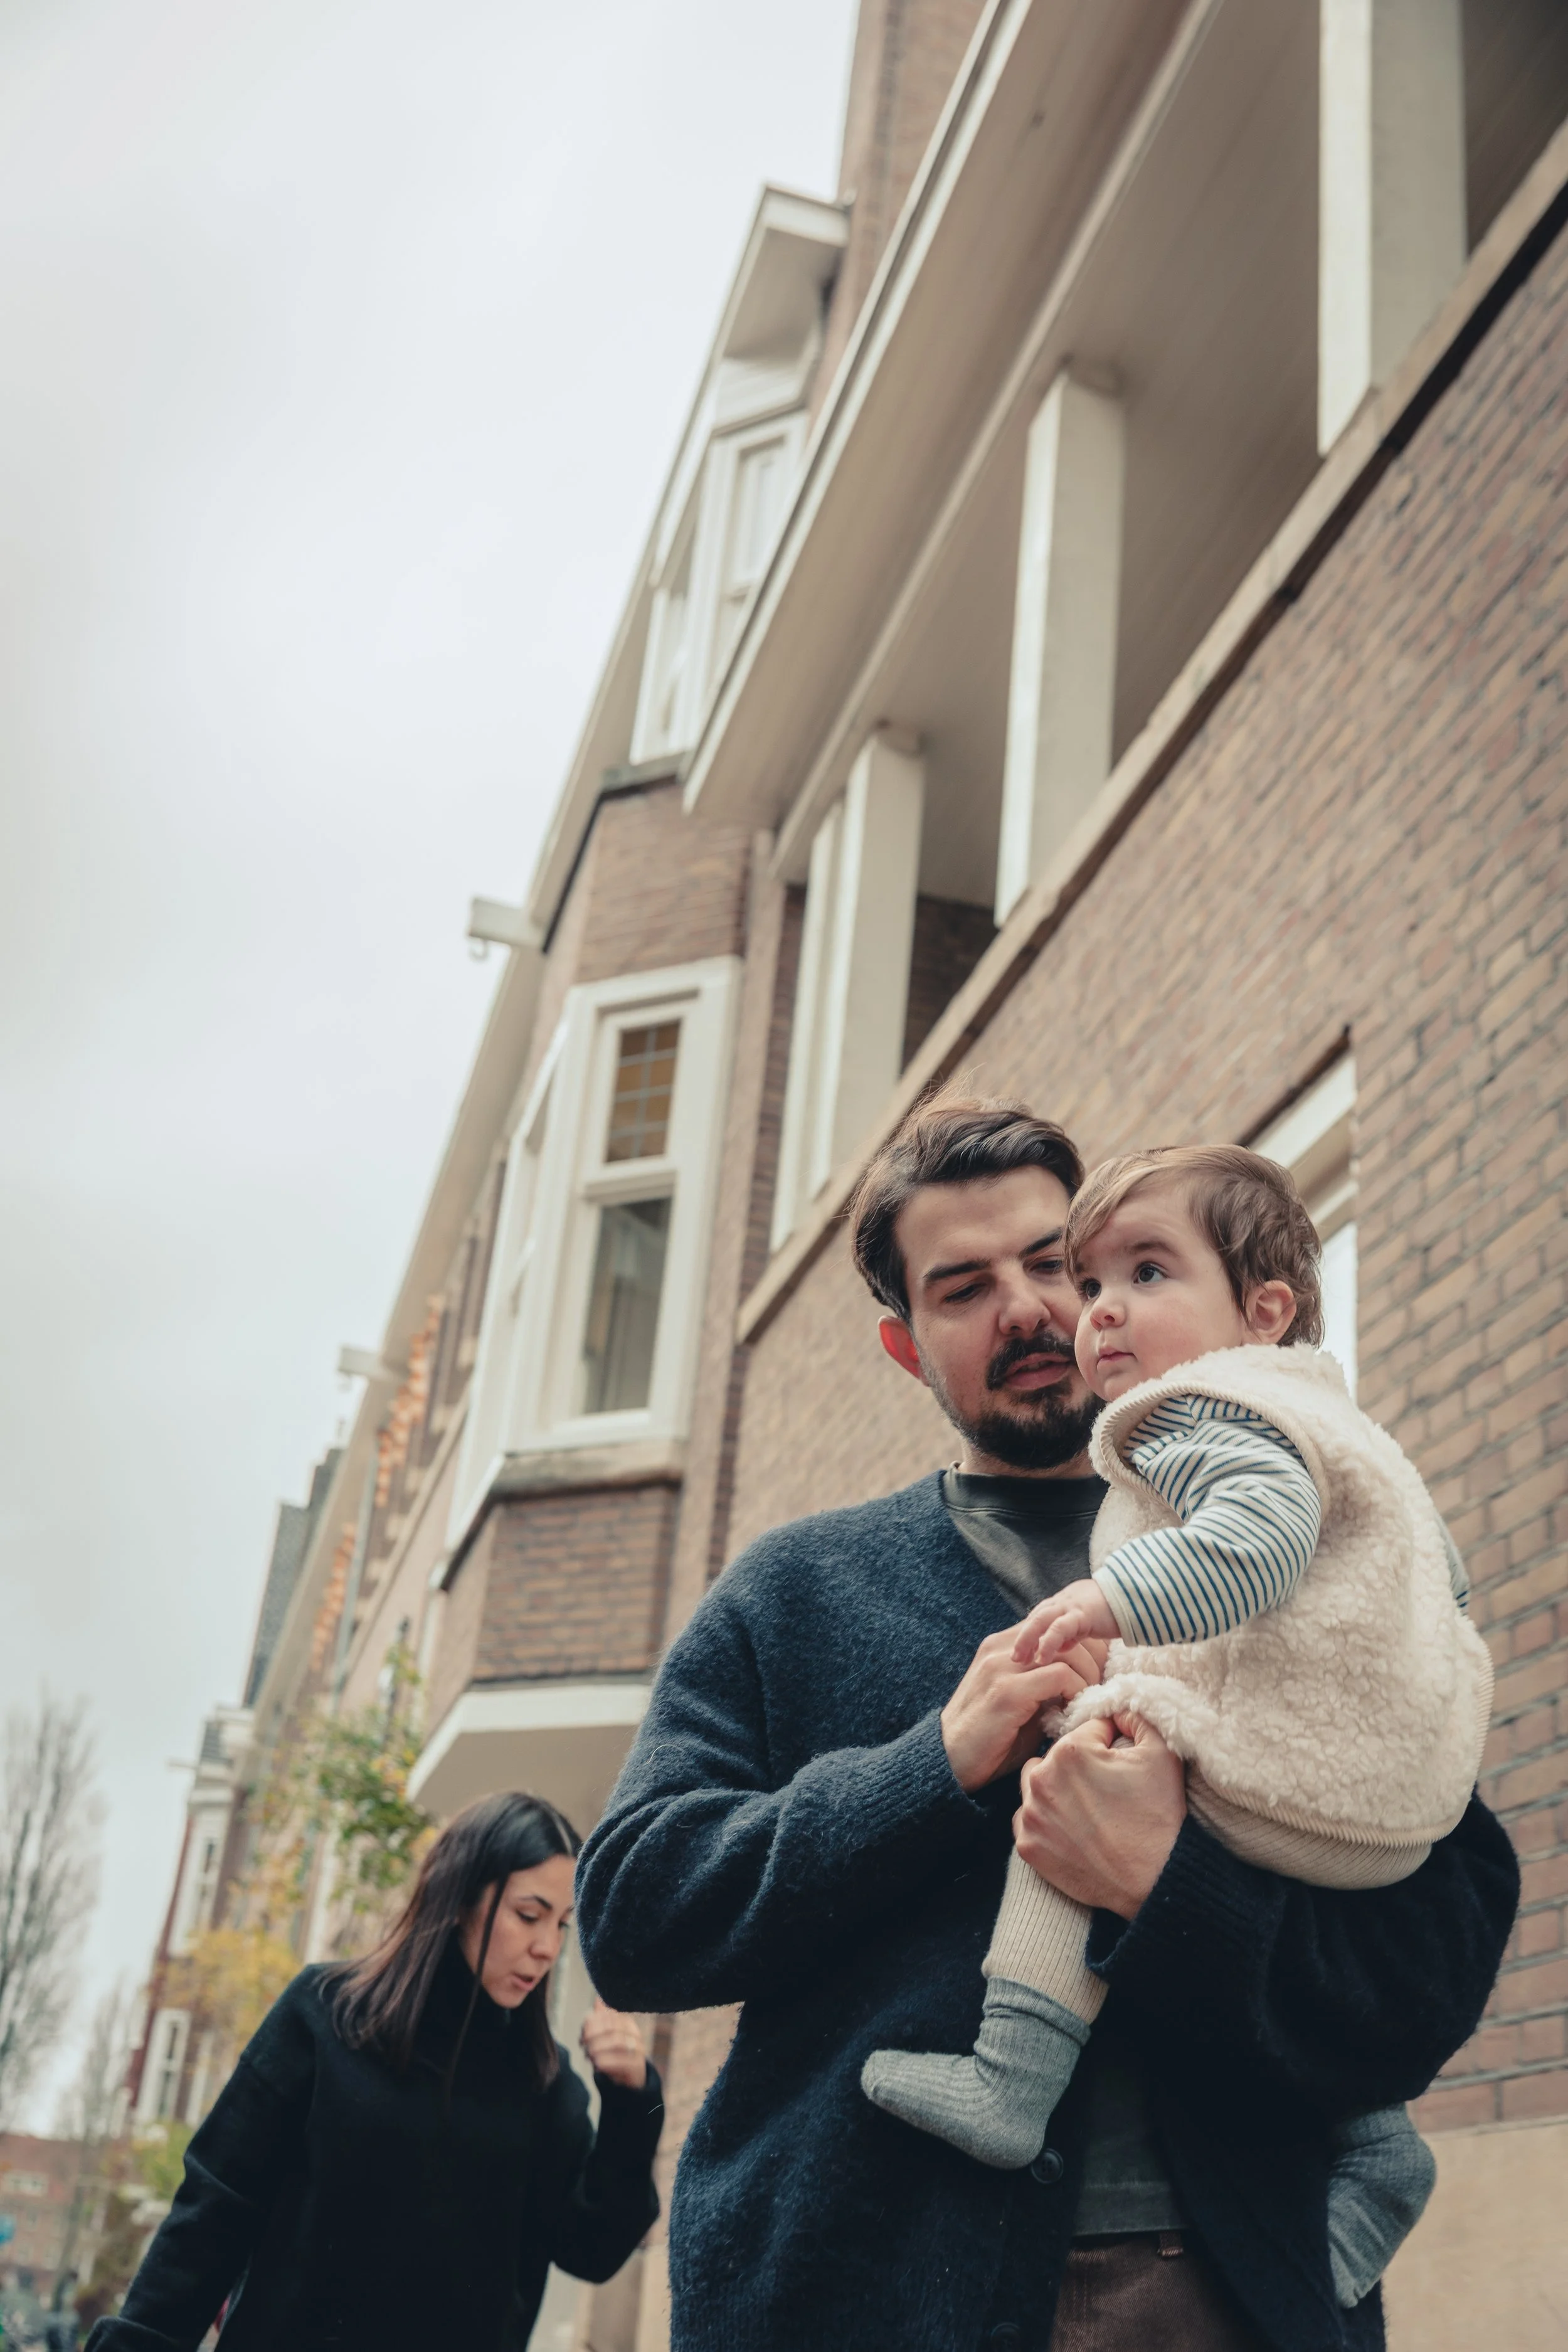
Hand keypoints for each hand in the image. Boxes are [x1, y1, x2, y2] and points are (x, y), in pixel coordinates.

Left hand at [580, 1997, 647, 2089]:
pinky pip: (622, 2061)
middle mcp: (635, 2034)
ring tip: (588, 2055)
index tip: (581, 2034)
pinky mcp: (637, 2066)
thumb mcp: (608, 2036)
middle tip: (582, 2045)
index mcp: (627, 2023)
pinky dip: (606, 2062)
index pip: (609, 2017)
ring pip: (617, 2042)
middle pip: (612, 2028)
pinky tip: (596, 2065)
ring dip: (598, 2048)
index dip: (592, 2024)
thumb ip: (602, 2019)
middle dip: (593, 2036)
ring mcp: (638, 2049)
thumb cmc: (616, 2054)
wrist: (632, 2077)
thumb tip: (598, 1998)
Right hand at [941, 1626, 1107, 1793]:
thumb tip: (1089, 1682)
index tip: (1096, 1676)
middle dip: (1093, 1662)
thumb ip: (1047, 1686)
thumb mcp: (1024, 1705)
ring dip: (1087, 1677)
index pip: (1055, 1627)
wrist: (949, 1764)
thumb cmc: (991, 1740)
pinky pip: (1059, 1676)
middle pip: (1066, 1633)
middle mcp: (1000, 1649)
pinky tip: (1074, 1712)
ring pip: (1067, 1651)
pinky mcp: (1006, 1692)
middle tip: (1099, 1691)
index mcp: (1003, 1647)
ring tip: (1088, 1703)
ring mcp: (1001, 1667)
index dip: (1084, 1648)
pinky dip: (1076, 1692)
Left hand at [1012, 1579, 1119, 1666]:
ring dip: (1028, 1640)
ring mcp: (1071, 1605)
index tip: (1017, 1654)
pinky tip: (1042, 1658)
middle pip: (1035, 1618)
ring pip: (1041, 1620)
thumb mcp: (1088, 1624)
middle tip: (1012, 1659)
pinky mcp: (1082, 1613)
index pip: (1038, 1617)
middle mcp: (1063, 1601)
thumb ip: (1073, 1634)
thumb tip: (1062, 1648)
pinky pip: (1060, 1628)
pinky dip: (1048, 1643)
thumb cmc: (1114, 1611)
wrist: (1137, 1596)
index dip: (1026, 1635)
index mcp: (1063, 1603)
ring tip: (1020, 1660)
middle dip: (1021, 1638)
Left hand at [1014, 1713, 1185, 1918]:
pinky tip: (1073, 1830)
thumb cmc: (1159, 1817)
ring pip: (1036, 1783)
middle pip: (1058, 1755)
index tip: (1120, 1764)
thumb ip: (1136, 1715)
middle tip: (1107, 1790)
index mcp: (1070, 1750)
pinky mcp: (1027, 1846)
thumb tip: (1116, 1706)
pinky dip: (1047, 1821)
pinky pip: (1028, 1819)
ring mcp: (1031, 1815)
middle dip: (1080, 1765)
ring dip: (1056, 1788)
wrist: (1154, 1880)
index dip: (1108, 1744)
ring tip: (1088, 1808)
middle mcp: (1041, 1779)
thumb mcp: (1162, 1753)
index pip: (1086, 1729)